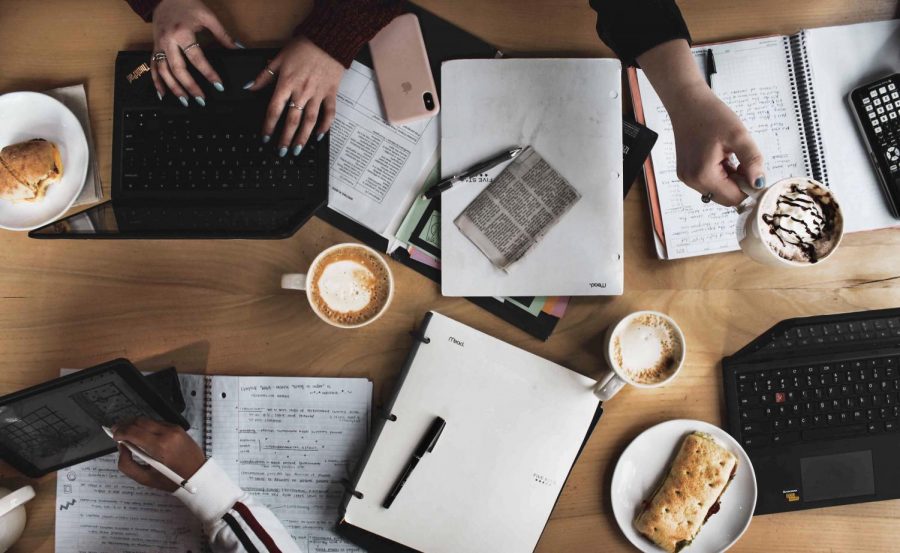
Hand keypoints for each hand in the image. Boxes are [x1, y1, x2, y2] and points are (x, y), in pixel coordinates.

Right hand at [114, 418, 205, 492]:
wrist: (197, 474)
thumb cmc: (173, 480)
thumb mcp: (145, 479)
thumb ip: (127, 465)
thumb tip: (122, 448)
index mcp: (160, 447)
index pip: (133, 431)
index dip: (120, 431)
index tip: (113, 435)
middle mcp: (167, 433)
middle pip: (139, 421)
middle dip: (125, 425)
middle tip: (116, 431)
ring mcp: (174, 428)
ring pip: (148, 420)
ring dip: (135, 424)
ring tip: (126, 432)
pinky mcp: (178, 427)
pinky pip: (157, 422)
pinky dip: (146, 426)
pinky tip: (141, 433)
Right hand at [150, 0, 241, 105]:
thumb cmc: (187, 4)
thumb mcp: (208, 17)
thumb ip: (223, 35)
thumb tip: (238, 48)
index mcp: (182, 33)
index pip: (197, 58)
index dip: (208, 73)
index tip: (218, 85)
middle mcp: (168, 41)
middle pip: (178, 68)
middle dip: (190, 86)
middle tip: (201, 99)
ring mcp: (159, 45)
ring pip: (164, 71)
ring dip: (174, 88)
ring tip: (185, 101)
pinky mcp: (154, 47)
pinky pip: (153, 66)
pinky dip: (156, 81)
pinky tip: (162, 94)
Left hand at [244, 36, 343, 155]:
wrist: (329, 38)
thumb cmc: (304, 46)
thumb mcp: (279, 58)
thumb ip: (264, 76)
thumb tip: (248, 87)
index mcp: (287, 83)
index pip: (275, 109)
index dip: (269, 126)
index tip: (266, 138)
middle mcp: (302, 92)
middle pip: (292, 120)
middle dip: (285, 138)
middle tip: (281, 152)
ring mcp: (318, 94)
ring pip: (310, 121)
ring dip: (303, 138)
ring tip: (297, 150)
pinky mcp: (331, 93)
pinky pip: (329, 113)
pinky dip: (325, 126)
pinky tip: (319, 136)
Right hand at [668, 82, 765, 205]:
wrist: (687, 103)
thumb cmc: (710, 116)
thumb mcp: (738, 135)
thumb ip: (752, 160)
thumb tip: (759, 183)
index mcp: (703, 175)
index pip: (733, 198)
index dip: (749, 188)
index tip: (756, 170)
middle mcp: (692, 181)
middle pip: (725, 198)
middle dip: (739, 184)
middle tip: (743, 161)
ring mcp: (687, 178)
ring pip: (717, 191)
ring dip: (730, 179)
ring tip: (730, 155)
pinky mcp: (686, 173)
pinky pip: (709, 183)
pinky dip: (720, 175)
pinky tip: (721, 157)